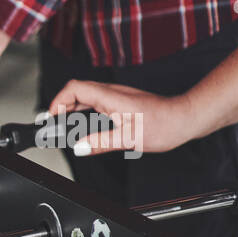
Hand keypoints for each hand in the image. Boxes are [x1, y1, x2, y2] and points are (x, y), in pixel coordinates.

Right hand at [46, 80, 197, 156]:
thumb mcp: (129, 138)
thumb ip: (100, 143)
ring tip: (65, 125)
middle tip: (54, 124)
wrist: (186, 118)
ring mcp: (117, 96)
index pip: (73, 89)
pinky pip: (95, 101)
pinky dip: (84, 111)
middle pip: (76, 91)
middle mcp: (112, 93)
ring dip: (71, 108)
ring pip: (85, 96)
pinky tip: (84, 123)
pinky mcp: (121, 102)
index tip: (52, 118)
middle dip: (60, 106)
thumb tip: (79, 147)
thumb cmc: (164, 125)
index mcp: (110, 97)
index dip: (57, 102)